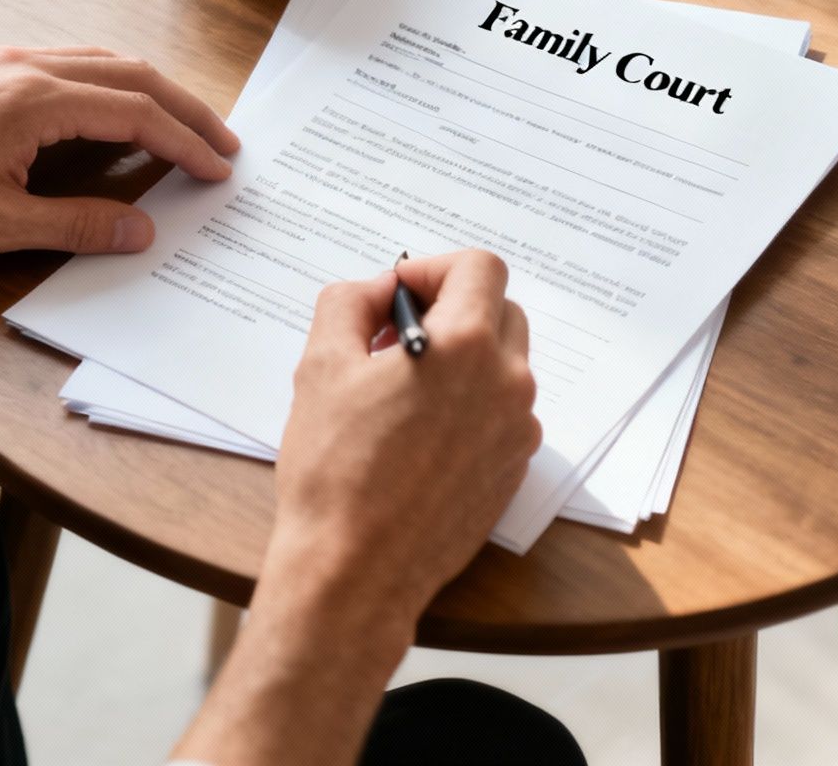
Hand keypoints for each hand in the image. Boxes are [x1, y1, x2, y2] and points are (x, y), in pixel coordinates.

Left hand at [0, 45, 239, 256]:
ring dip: (149, 92)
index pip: (136, 115)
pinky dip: (110, 82)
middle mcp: (25, 66)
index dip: (185, 143)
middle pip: (131, 76)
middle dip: (184, 110)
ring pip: (101, 62)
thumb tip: (141, 230)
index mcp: (35, 99)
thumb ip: (76, 225)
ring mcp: (3, 62)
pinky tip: (115, 108)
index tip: (219, 169)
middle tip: (224, 144)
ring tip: (183, 125)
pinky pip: (68, 61)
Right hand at [271, 250, 539, 616]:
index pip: (479, 267)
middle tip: (391, 337)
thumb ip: (349, 303)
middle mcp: (507, 384)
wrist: (355, 569)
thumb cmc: (334, 470)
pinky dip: (468, 404)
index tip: (397, 292)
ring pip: (502, 363)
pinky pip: (500, 412)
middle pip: (499, 310)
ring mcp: (517, 430)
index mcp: (467, 346)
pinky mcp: (512, 470)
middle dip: (449, 309)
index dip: (433, 267)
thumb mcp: (320, 365)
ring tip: (400, 390)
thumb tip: (378, 291)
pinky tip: (417, 433)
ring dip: (460, 358)